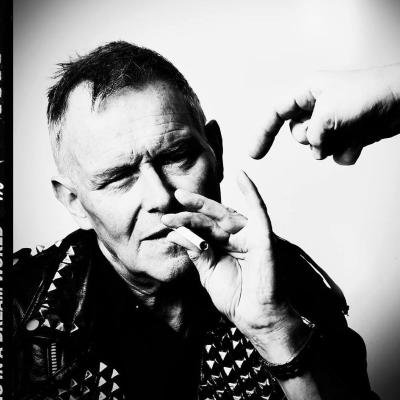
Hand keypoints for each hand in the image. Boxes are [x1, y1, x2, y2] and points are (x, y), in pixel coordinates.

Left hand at [161, 171, 307, 361]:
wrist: (254, 318)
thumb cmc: (235, 297)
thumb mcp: (208, 273)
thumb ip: (197, 252)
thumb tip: (178, 234)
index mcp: (224, 245)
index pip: (204, 227)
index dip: (186, 222)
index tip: (167, 221)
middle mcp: (237, 236)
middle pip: (212, 217)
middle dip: (192, 208)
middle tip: (174, 197)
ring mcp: (250, 235)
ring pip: (225, 214)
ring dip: (204, 205)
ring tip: (183, 198)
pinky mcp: (264, 238)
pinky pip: (259, 211)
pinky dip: (251, 192)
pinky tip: (241, 175)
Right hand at [249, 65, 399, 164]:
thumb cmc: (369, 94)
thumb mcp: (328, 113)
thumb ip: (312, 135)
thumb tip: (315, 149)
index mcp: (308, 93)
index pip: (276, 114)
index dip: (262, 134)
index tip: (254, 155)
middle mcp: (317, 107)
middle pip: (297, 135)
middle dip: (312, 139)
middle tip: (328, 129)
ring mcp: (333, 122)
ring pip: (317, 148)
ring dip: (331, 145)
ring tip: (349, 130)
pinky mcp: (347, 134)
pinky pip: (336, 154)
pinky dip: (346, 152)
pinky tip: (360, 140)